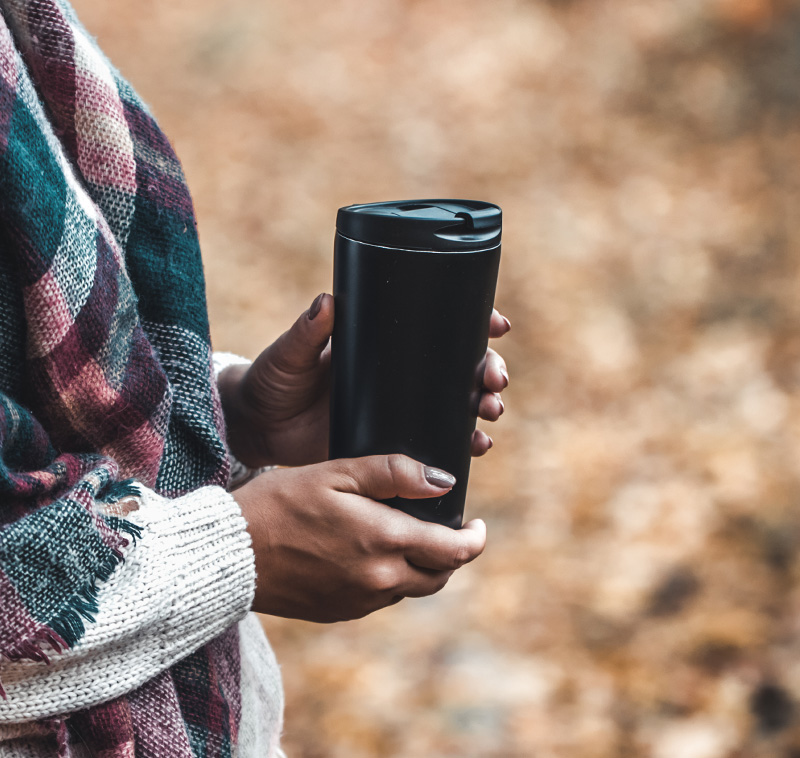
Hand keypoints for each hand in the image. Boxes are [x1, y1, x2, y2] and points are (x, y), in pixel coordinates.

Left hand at [218, 294, 510, 467]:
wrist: (259, 427)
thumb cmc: (273, 379)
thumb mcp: (291, 352)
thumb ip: (307, 330)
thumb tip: (327, 301)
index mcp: (382, 343)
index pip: (437, 326)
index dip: (475, 323)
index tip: (496, 324)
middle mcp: (399, 374)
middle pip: (461, 367)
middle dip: (488, 369)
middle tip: (494, 378)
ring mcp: (399, 409)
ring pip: (457, 405)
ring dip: (483, 407)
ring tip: (491, 411)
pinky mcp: (391, 442)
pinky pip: (436, 442)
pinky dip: (462, 443)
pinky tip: (476, 447)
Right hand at [234, 454, 486, 621]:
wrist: (231, 555)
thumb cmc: (280, 503)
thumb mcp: (336, 473)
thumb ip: (394, 474)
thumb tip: (443, 481)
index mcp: (384, 541)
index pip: (455, 551)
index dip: (475, 538)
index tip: (477, 524)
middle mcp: (380, 580)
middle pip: (440, 576)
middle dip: (452, 554)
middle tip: (446, 529)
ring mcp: (360, 601)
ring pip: (412, 589)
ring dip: (421, 567)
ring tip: (408, 537)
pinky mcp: (341, 612)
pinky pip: (382, 598)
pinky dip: (391, 578)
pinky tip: (370, 554)